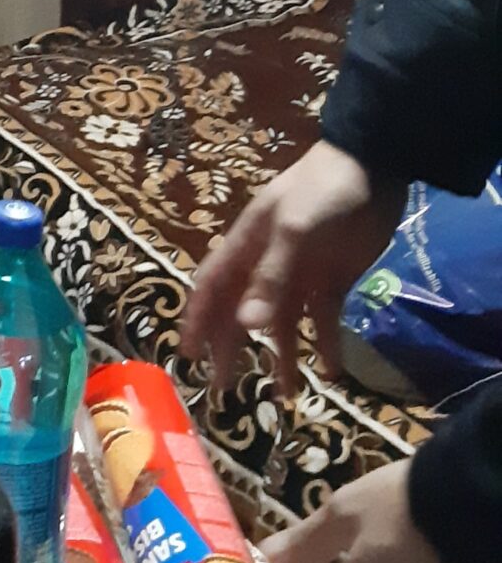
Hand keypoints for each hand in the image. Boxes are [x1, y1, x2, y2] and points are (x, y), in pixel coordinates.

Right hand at [180, 141, 404, 388]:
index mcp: (246, 246)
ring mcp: (301, 274)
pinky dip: (325, 345)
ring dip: (282, 356)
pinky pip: (323, 320)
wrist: (374, 166)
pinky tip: (330, 372)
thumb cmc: (322, 190)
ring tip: (286, 396)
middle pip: (241, 312)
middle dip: (232, 349)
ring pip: (283, 323)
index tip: (189, 356)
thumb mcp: (294, 229)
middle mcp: (266, 264)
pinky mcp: (333, 281)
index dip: (197, 320)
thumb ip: (271, 277)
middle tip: (228, 390)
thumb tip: (247, 327)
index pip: (210, 287)